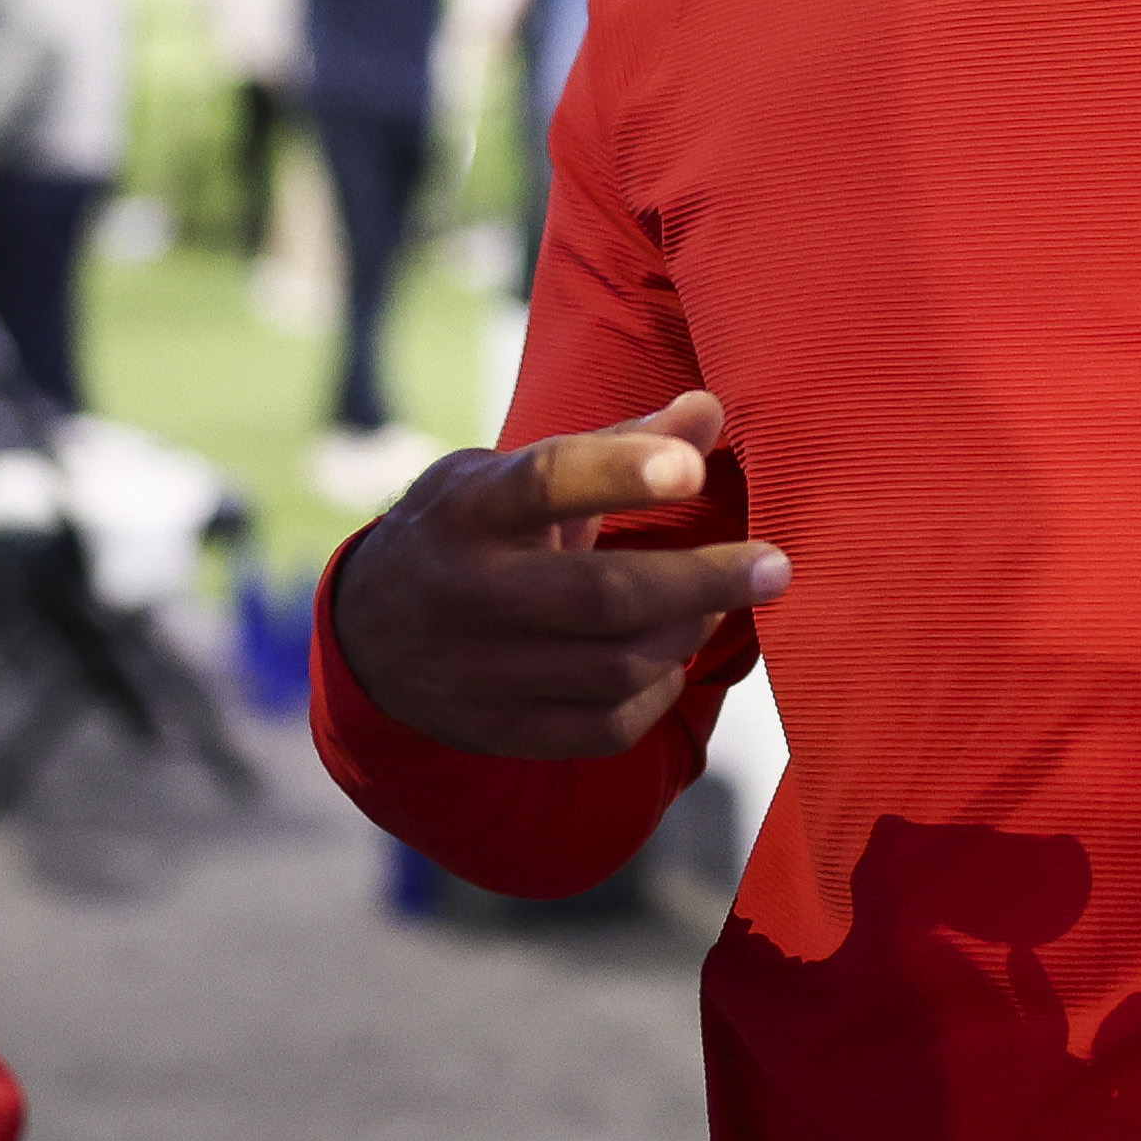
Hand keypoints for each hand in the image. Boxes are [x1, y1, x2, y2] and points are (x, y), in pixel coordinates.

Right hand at [333, 391, 788, 758]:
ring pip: (612, 667)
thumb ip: (614, 446)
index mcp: (469, 507)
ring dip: (682, 635)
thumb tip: (710, 411)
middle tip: (774, 566)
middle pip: (601, 596)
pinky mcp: (493, 729)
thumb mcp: (511, 474)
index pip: (547, 481)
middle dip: (701, 581)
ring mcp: (476, 669)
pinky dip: (651, 696)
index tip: (694, 468)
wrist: (367, 633)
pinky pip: (600, 727)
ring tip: (710, 608)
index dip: (622, 473)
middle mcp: (466, 589)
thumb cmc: (469, 530)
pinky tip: (665, 664)